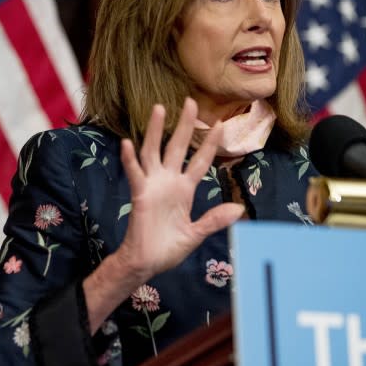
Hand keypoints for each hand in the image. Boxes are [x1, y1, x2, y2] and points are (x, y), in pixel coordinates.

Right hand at [115, 97, 244, 281]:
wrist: (147, 263)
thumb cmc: (168, 248)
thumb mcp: (196, 234)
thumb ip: (214, 220)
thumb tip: (238, 209)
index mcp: (185, 190)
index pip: (200, 161)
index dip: (209, 144)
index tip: (219, 124)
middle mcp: (169, 182)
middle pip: (177, 147)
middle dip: (185, 125)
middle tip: (190, 102)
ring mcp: (153, 185)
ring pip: (154, 152)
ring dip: (156, 131)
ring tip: (159, 109)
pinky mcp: (139, 194)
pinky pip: (134, 173)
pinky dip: (130, 159)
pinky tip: (127, 143)